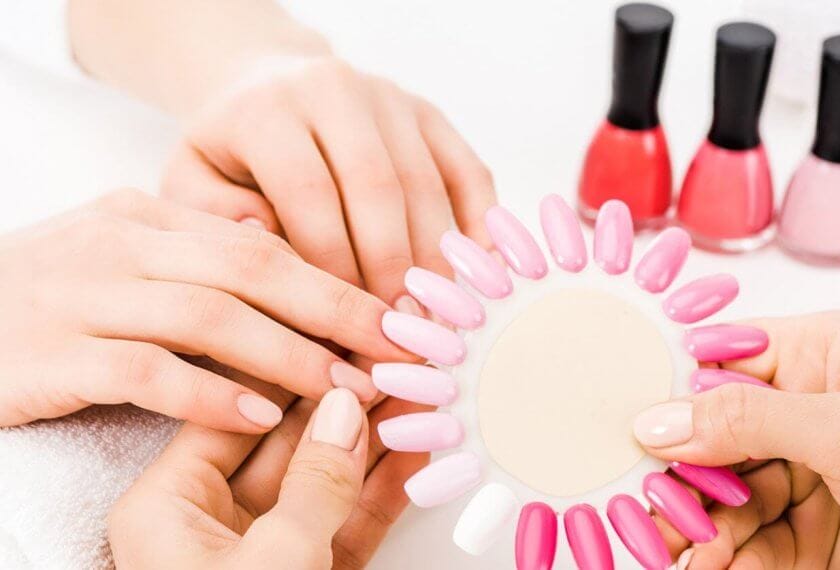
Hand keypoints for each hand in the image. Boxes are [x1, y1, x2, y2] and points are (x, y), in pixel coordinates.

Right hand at [0, 189, 409, 431]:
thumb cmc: (50, 295)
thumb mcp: (125, 256)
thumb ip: (197, 252)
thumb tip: (278, 244)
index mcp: (148, 218)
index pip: (261, 243)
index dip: (332, 280)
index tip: (389, 315)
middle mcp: (122, 245)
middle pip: (249, 270)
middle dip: (331, 309)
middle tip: (393, 346)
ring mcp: (84, 295)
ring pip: (207, 317)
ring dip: (286, 356)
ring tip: (344, 388)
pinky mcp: (50, 353)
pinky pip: (145, 372)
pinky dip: (208, 395)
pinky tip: (258, 418)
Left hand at [109, 383, 428, 568]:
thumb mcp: (273, 562)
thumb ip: (313, 481)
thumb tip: (345, 404)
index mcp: (168, 509)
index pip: (234, 412)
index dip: (294, 374)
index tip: (344, 340)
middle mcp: (212, 525)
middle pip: (288, 443)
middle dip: (346, 406)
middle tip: (395, 362)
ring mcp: (267, 550)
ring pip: (328, 481)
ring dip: (376, 444)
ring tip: (422, 395)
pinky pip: (350, 522)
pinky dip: (386, 491)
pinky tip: (422, 452)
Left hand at [161, 53, 496, 306]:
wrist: (269, 84)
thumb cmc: (229, 153)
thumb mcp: (192, 183)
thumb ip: (218, 221)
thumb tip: (276, 252)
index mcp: (268, 110)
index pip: (310, 194)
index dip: (334, 266)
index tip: (348, 329)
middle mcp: (335, 89)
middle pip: (378, 186)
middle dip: (394, 268)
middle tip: (407, 333)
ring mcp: (391, 98)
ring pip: (426, 182)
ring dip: (440, 257)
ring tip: (443, 319)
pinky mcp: (431, 113)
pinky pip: (468, 170)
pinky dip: (481, 223)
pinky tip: (482, 274)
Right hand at [634, 311, 839, 567]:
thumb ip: (747, 418)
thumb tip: (660, 420)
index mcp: (824, 357)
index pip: (721, 359)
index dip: (674, 392)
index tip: (635, 428)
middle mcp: (810, 410)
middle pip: (715, 437)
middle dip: (683, 478)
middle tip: (648, 508)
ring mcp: (810, 473)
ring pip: (725, 495)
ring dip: (699, 527)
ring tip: (679, 552)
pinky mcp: (815, 533)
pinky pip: (751, 541)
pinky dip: (725, 559)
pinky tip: (707, 567)